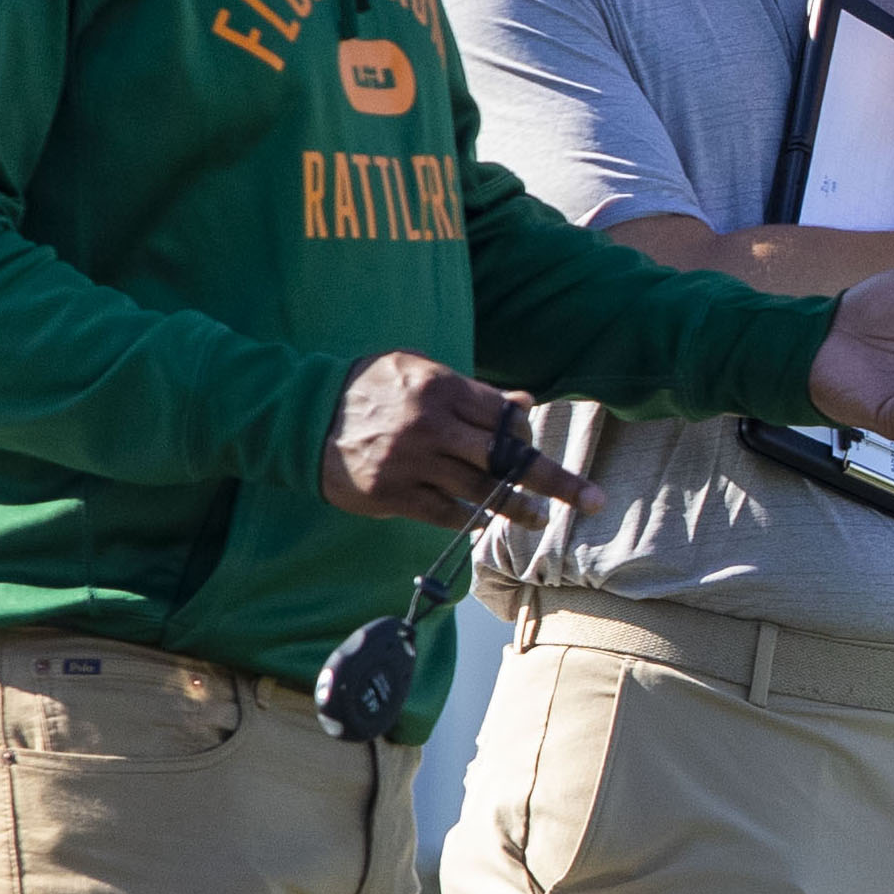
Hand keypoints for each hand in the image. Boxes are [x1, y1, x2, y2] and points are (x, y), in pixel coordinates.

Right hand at [323, 351, 602, 531]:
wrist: (300, 416)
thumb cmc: (370, 390)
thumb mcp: (417, 372)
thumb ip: (473, 391)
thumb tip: (525, 403)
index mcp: (440, 388)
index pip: (505, 417)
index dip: (527, 435)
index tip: (541, 448)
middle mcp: (430, 426)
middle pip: (506, 459)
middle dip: (555, 481)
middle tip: (593, 500)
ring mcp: (411, 463)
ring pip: (480, 492)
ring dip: (517, 509)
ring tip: (542, 518)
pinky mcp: (392, 494)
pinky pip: (445, 513)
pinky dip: (470, 519)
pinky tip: (488, 521)